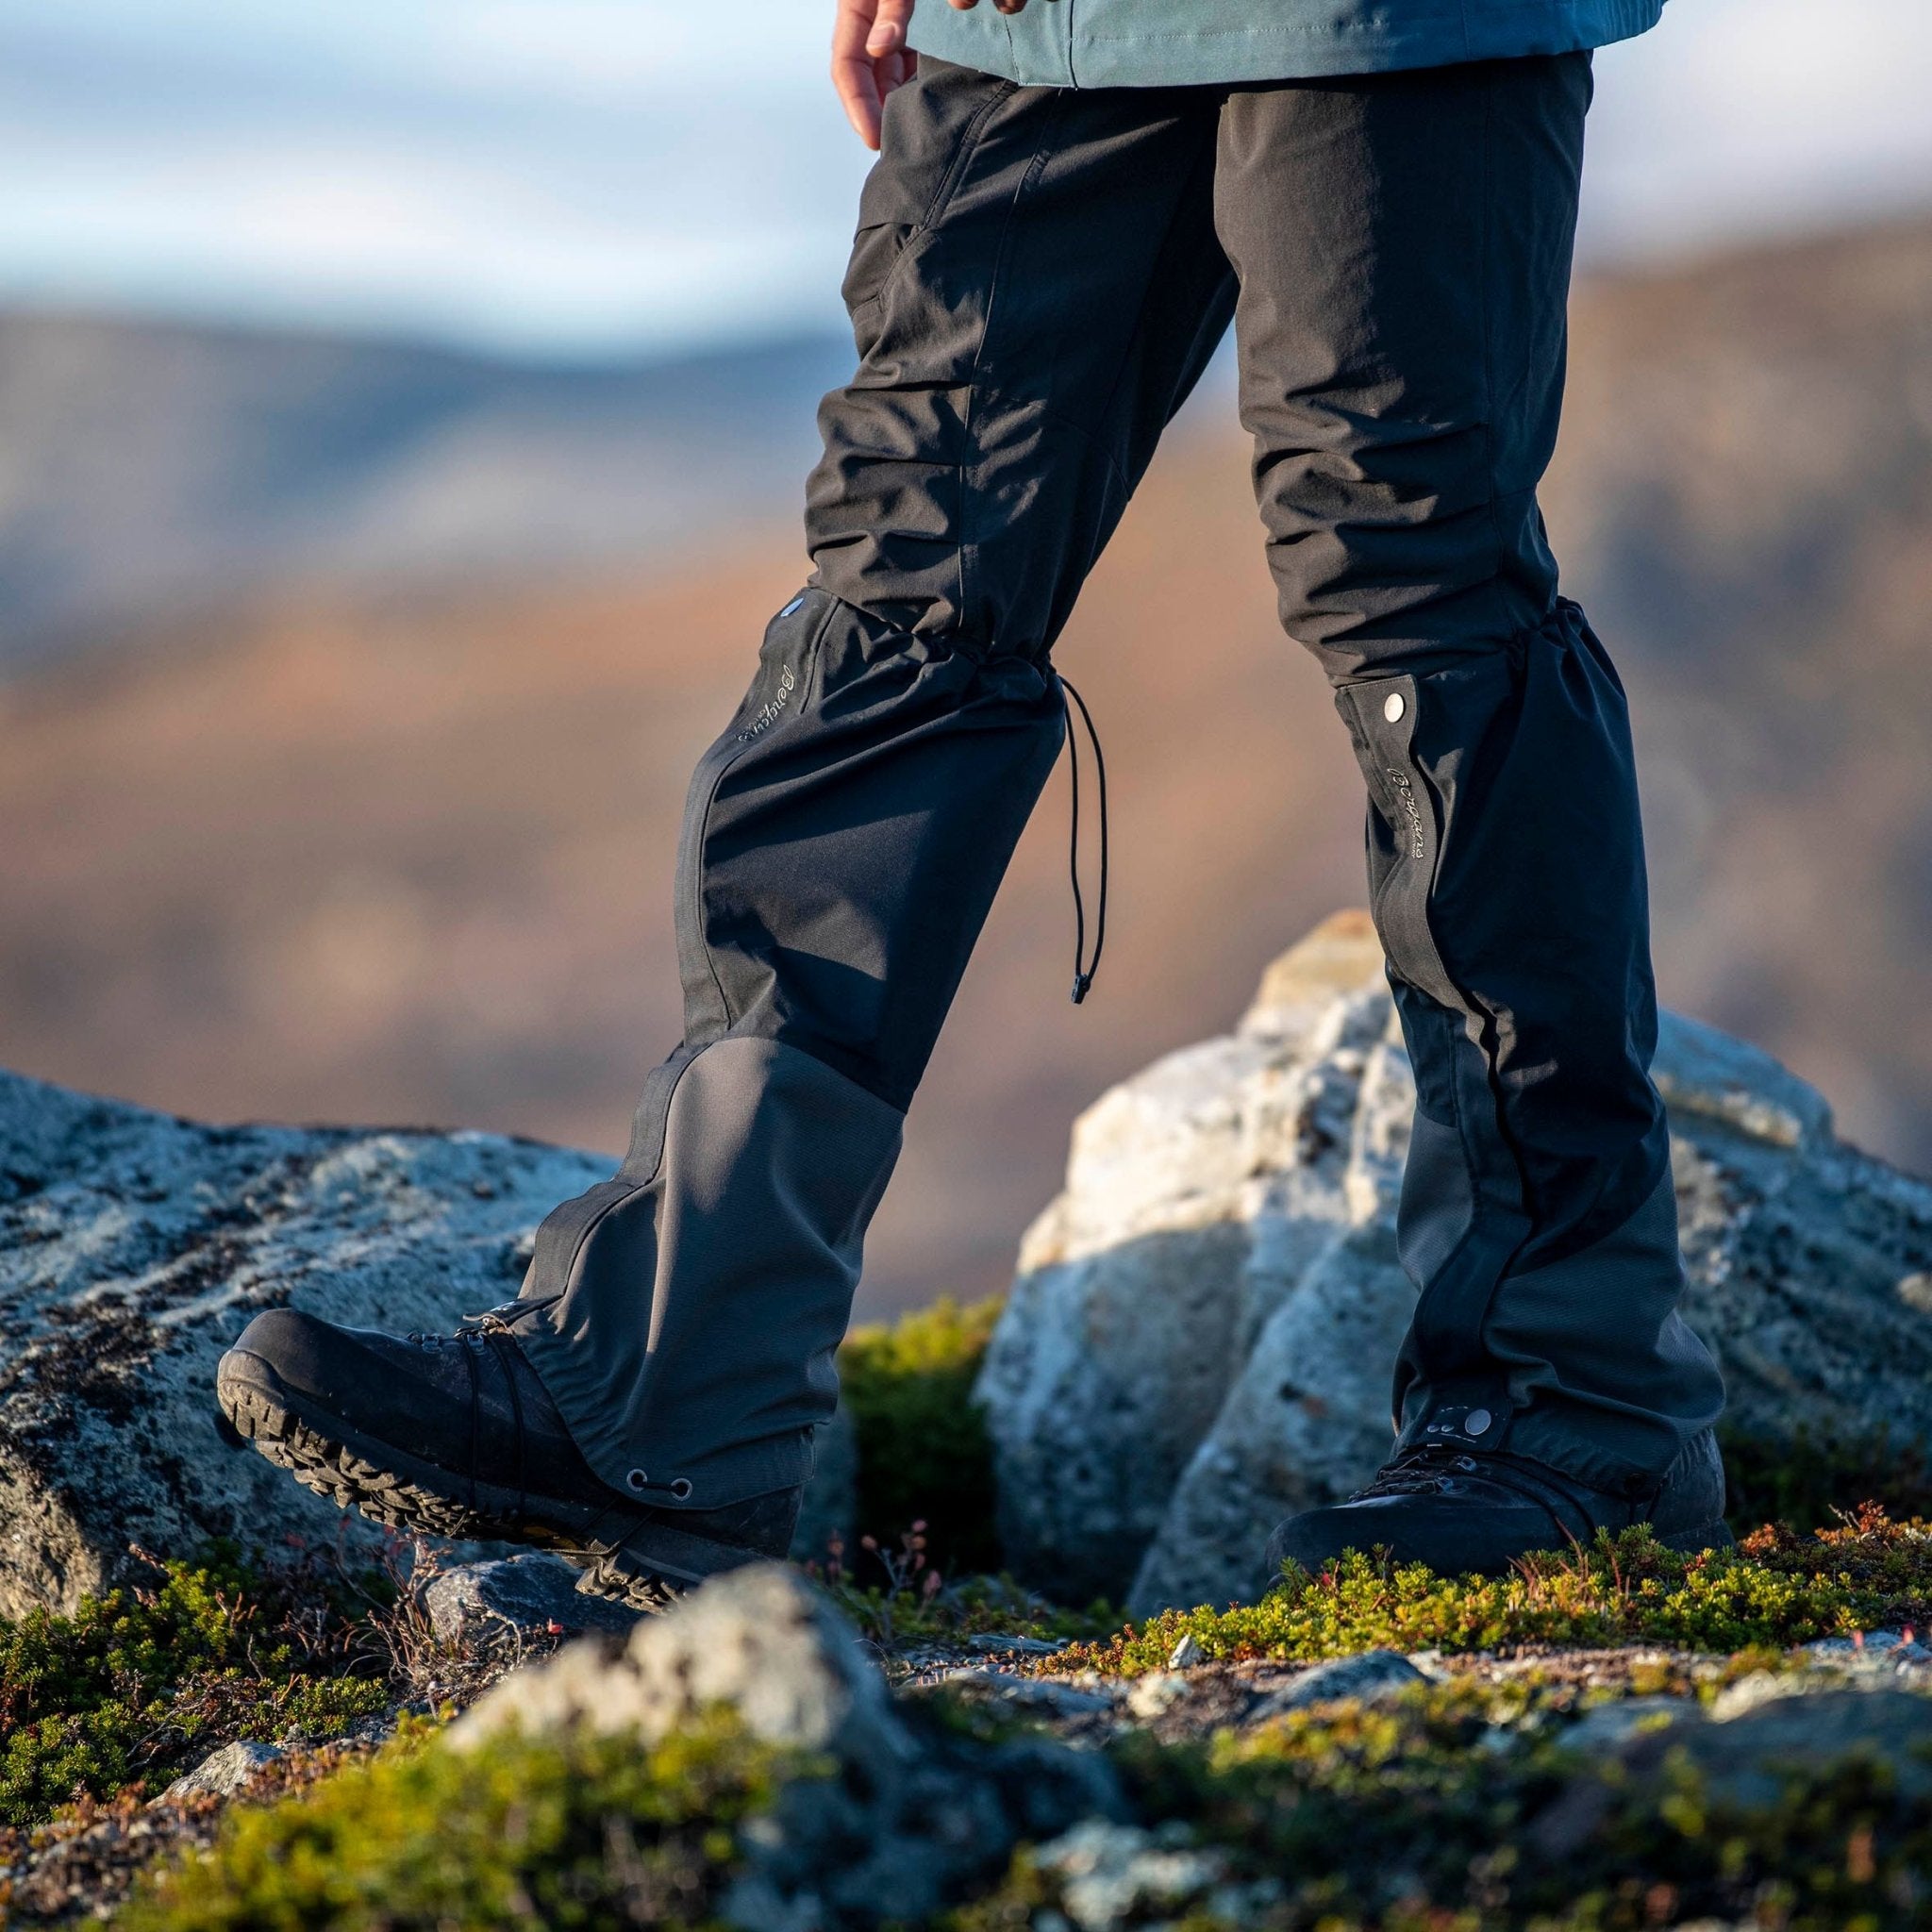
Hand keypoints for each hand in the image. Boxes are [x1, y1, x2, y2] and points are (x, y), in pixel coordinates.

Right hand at [832, 0, 1029, 149]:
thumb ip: (891, 7)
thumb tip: (881, 46)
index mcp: (856, 11)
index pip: (847, 70)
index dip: (858, 107)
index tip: (874, 139)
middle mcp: (871, 22)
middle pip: (869, 78)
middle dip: (880, 111)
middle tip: (897, 145)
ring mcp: (892, 24)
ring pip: (892, 72)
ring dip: (900, 99)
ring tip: (915, 131)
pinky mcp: (915, 25)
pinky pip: (913, 60)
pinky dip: (920, 80)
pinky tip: (933, 99)